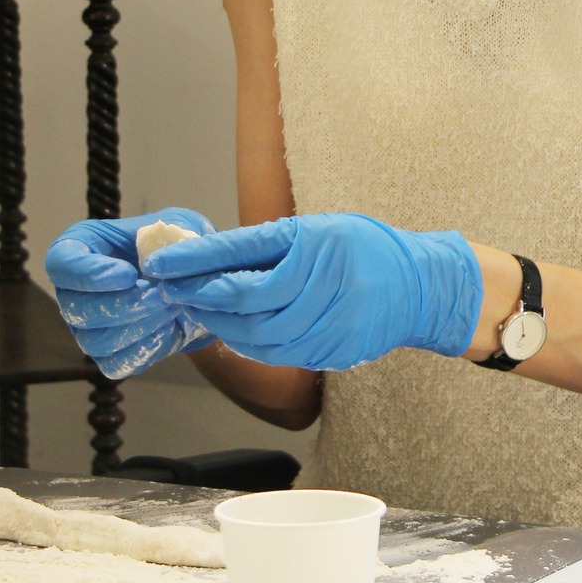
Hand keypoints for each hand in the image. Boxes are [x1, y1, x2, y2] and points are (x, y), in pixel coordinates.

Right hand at [44, 209, 214, 378]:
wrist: (194, 283)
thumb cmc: (176, 245)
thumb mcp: (181, 226)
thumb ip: (172, 236)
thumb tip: (162, 258)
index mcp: (81, 247)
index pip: (61, 262)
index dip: (88, 273)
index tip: (128, 275)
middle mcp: (73, 290)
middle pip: (76, 309)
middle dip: (123, 305)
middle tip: (160, 295)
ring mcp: (86, 327)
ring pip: (96, 341)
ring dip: (139, 326)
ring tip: (171, 308)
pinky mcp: (106, 355)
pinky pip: (115, 364)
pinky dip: (145, 349)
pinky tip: (168, 329)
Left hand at [143, 212, 482, 370]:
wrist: (421, 288)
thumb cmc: (366, 248)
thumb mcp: (318, 228)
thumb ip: (269, 243)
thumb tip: (209, 257)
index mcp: (315, 246)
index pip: (239, 255)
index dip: (194, 262)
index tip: (159, 264)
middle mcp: (322, 287)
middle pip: (242, 302)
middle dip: (199, 296)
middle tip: (171, 288)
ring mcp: (328, 325)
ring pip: (256, 334)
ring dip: (218, 323)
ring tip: (196, 309)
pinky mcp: (331, 352)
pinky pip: (277, 353)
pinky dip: (246, 343)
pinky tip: (231, 330)